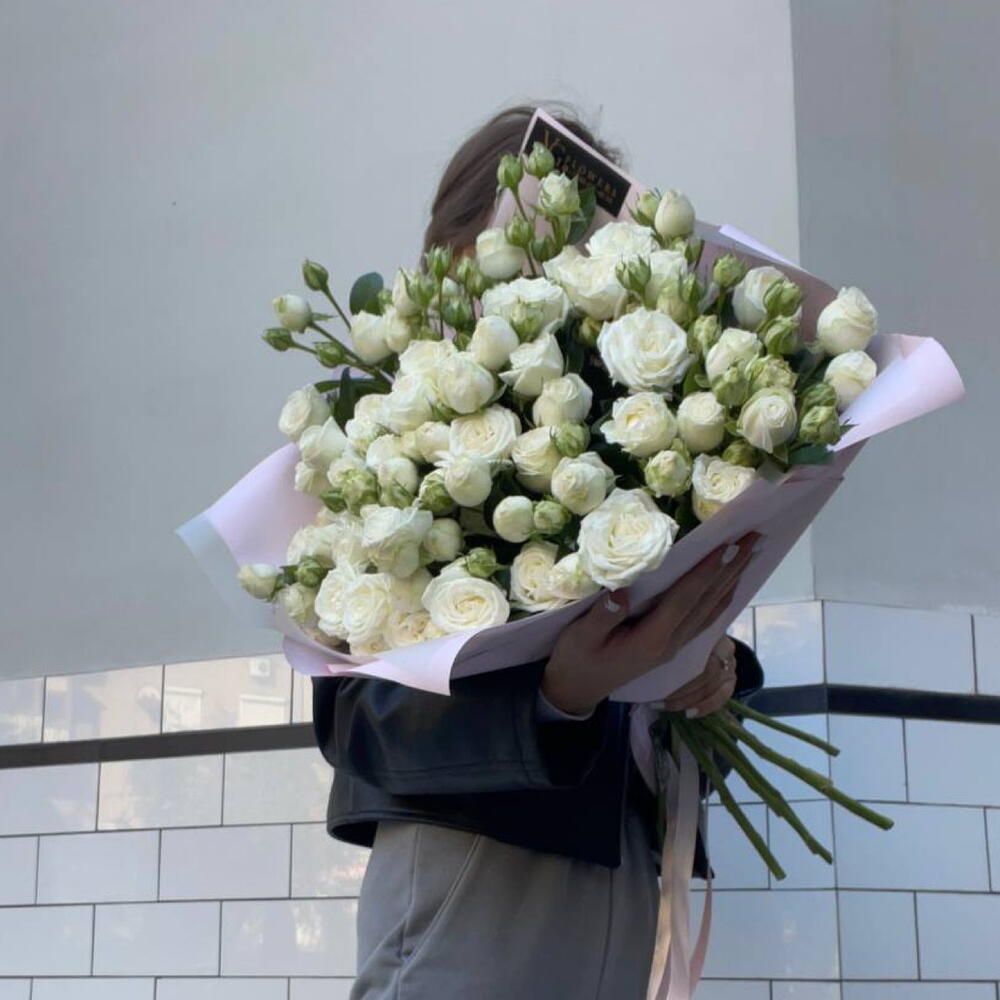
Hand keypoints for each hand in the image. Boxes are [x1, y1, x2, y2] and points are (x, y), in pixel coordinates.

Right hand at [541, 532, 758, 715]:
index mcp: (652, 639)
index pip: (686, 598)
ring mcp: (674, 646)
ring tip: (750, 554)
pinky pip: (704, 619)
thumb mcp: (579, 638)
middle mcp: (671, 643)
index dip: (708, 571)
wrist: (577, 691)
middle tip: (754, 538)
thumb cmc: (575, 659)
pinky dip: (721, 598)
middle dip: (731, 568)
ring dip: (732, 580)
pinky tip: (730, 585)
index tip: (728, 545)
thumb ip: (601, 618)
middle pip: (708, 601)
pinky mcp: (671, 646)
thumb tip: (619, 593)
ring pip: (711, 609)